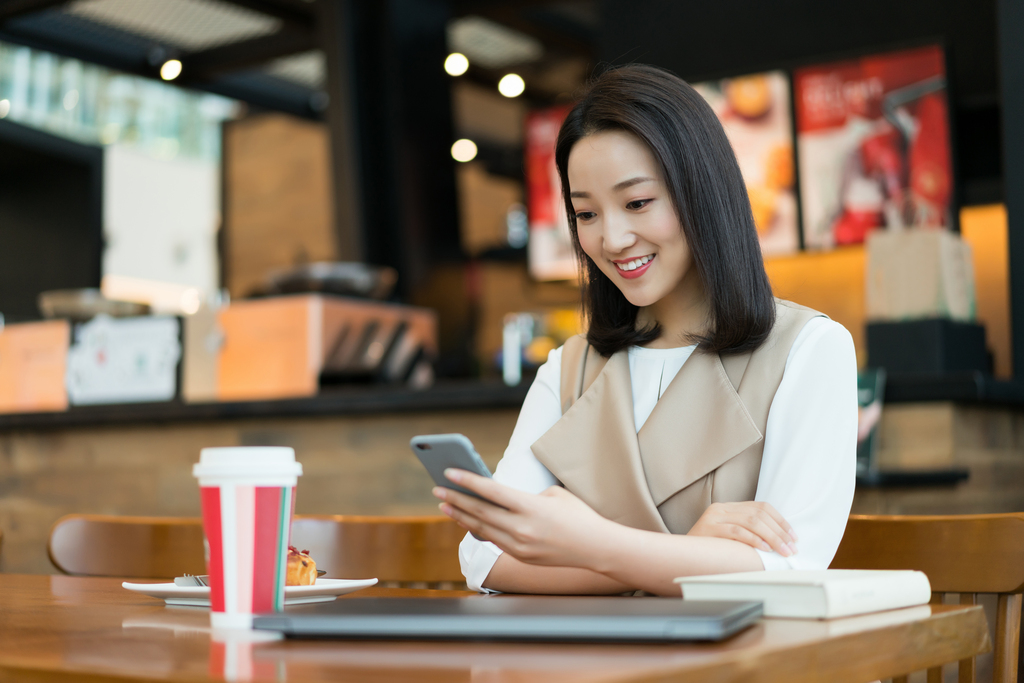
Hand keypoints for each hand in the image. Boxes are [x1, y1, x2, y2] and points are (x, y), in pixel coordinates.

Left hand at [433, 469, 612, 569]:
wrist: (596, 548)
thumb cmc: (578, 515)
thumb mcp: (553, 495)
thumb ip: (525, 496)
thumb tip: (502, 499)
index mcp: (530, 507)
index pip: (491, 491)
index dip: (467, 481)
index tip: (449, 473)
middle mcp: (521, 528)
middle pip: (480, 512)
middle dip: (455, 499)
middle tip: (437, 489)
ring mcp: (520, 545)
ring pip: (482, 529)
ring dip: (461, 516)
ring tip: (445, 505)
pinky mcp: (521, 556)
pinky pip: (493, 540)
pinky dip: (477, 529)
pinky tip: (466, 520)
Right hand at [688, 501, 797, 556]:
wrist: (679, 555)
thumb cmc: (708, 551)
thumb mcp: (729, 537)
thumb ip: (747, 532)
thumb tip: (779, 542)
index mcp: (728, 507)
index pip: (761, 507)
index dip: (780, 521)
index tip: (793, 536)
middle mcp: (721, 508)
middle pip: (759, 514)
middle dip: (779, 532)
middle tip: (792, 548)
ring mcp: (714, 517)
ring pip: (751, 522)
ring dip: (772, 537)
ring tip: (783, 551)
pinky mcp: (709, 528)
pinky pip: (737, 532)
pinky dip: (754, 540)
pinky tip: (765, 549)